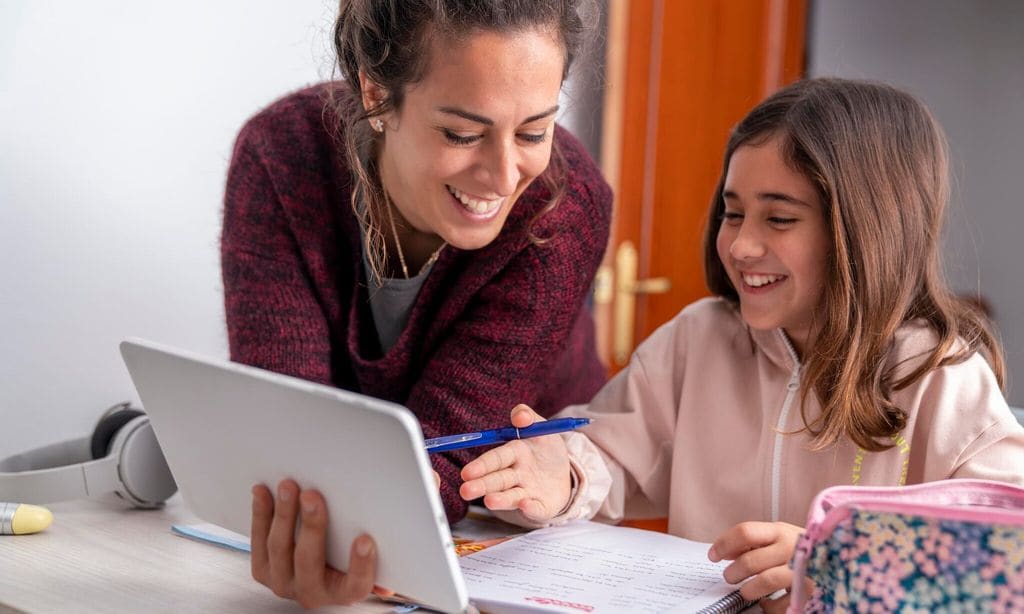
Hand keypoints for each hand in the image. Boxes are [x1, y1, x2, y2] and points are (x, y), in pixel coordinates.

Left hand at [250, 479, 393, 607]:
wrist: (318, 573)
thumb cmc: (350, 555)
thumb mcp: (377, 553)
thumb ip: (393, 536)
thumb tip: (417, 501)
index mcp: (346, 591)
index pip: (356, 585)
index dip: (361, 565)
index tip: (365, 540)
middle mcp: (314, 593)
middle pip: (310, 562)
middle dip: (311, 526)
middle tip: (313, 495)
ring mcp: (284, 583)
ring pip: (280, 550)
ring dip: (282, 515)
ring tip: (288, 486)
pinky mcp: (263, 570)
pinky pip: (258, 543)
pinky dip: (260, 515)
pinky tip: (263, 492)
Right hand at [459, 404, 571, 521]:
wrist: (565, 471)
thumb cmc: (547, 448)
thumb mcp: (542, 429)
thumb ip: (529, 418)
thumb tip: (520, 415)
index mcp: (514, 454)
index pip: (495, 459)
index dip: (481, 465)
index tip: (467, 472)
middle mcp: (517, 475)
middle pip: (498, 480)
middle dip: (482, 485)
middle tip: (465, 491)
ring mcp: (528, 492)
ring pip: (512, 496)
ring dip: (501, 499)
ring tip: (489, 502)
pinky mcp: (542, 507)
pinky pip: (537, 509)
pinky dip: (531, 508)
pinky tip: (525, 505)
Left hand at [708, 521, 805, 613]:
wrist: (838, 561)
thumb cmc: (799, 551)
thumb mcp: (777, 538)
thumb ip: (751, 543)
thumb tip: (723, 551)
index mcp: (779, 531)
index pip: (745, 532)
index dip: (724, 544)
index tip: (713, 556)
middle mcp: (791, 548)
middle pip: (750, 560)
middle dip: (733, 573)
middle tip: (730, 577)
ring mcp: (802, 570)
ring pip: (765, 581)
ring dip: (748, 590)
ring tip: (746, 591)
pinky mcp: (811, 591)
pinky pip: (781, 602)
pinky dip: (769, 606)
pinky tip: (766, 602)